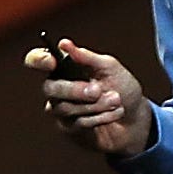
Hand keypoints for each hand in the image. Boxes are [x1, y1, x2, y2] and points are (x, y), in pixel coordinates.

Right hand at [27, 39, 152, 156]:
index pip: (37, 60)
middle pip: (49, 88)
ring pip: (65, 108)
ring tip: (116, 100)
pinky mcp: (69, 129)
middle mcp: (57, 87)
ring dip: (95, 105)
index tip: (52, 61)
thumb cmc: (121, 86)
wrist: (136, 118)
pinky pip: (77, 123)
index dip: (38, 60)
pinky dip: (100, 117)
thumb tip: (64, 44)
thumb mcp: (109, 67)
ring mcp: (61, 110)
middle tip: (97, 91)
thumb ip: (87, 57)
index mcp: (63, 66)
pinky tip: (115, 113)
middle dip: (74, 90)